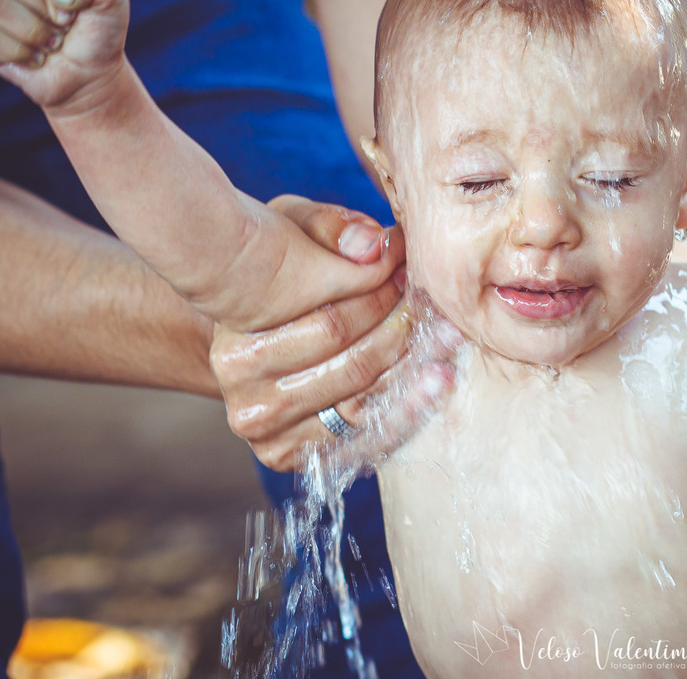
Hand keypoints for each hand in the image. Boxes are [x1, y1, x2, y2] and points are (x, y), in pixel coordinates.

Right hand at [0, 0, 128, 111]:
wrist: (93, 79)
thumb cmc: (102, 38)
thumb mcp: (114, 3)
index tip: (76, 14)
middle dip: (49, 15)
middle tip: (65, 31)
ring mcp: (9, 13)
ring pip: (1, 8)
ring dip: (35, 35)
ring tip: (54, 47)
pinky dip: (20, 54)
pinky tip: (38, 60)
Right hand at [210, 196, 455, 470]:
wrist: (250, 340)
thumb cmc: (275, 276)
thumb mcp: (288, 231)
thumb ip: (329, 228)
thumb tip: (377, 246)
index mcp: (237, 347)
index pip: (331, 325)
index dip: (381, 296)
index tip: (413, 274)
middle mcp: (248, 400)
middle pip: (353, 366)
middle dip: (403, 332)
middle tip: (439, 308)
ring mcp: (272, 435)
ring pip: (365, 403)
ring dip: (415, 372)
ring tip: (449, 342)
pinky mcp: (296, 458)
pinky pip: (366, 435)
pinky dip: (406, 409)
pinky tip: (436, 382)